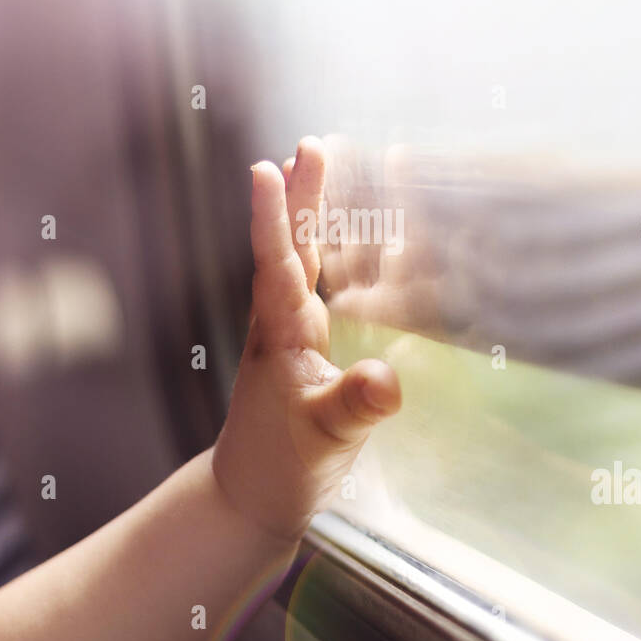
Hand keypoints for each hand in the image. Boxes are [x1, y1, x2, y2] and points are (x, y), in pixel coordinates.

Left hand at [211, 137, 402, 539]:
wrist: (254, 496)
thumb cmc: (284, 466)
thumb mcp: (325, 439)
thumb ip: (354, 407)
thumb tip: (386, 380)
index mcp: (283, 335)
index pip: (278, 264)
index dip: (275, 216)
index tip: (269, 167)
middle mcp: (282, 324)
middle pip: (289, 246)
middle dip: (300, 195)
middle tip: (311, 144)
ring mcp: (290, 334)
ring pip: (300, 259)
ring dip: (310, 213)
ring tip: (316, 167)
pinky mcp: (303, 348)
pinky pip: (315, 283)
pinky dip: (325, 250)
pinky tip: (337, 238)